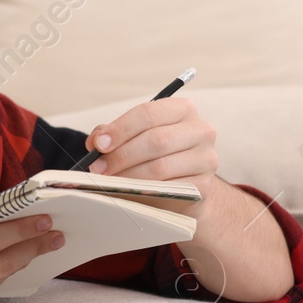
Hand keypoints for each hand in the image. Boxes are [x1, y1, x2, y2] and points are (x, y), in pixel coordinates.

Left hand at [84, 98, 219, 221]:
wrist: (184, 188)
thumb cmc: (155, 156)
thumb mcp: (135, 138)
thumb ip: (113, 134)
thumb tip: (95, 140)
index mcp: (182, 109)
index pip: (148, 113)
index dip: (120, 129)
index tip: (98, 144)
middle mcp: (201, 130)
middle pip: (155, 140)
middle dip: (121, 155)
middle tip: (98, 168)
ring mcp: (206, 158)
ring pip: (160, 167)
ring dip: (128, 176)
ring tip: (109, 181)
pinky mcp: (204, 185)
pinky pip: (169, 189)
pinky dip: (144, 192)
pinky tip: (129, 192)